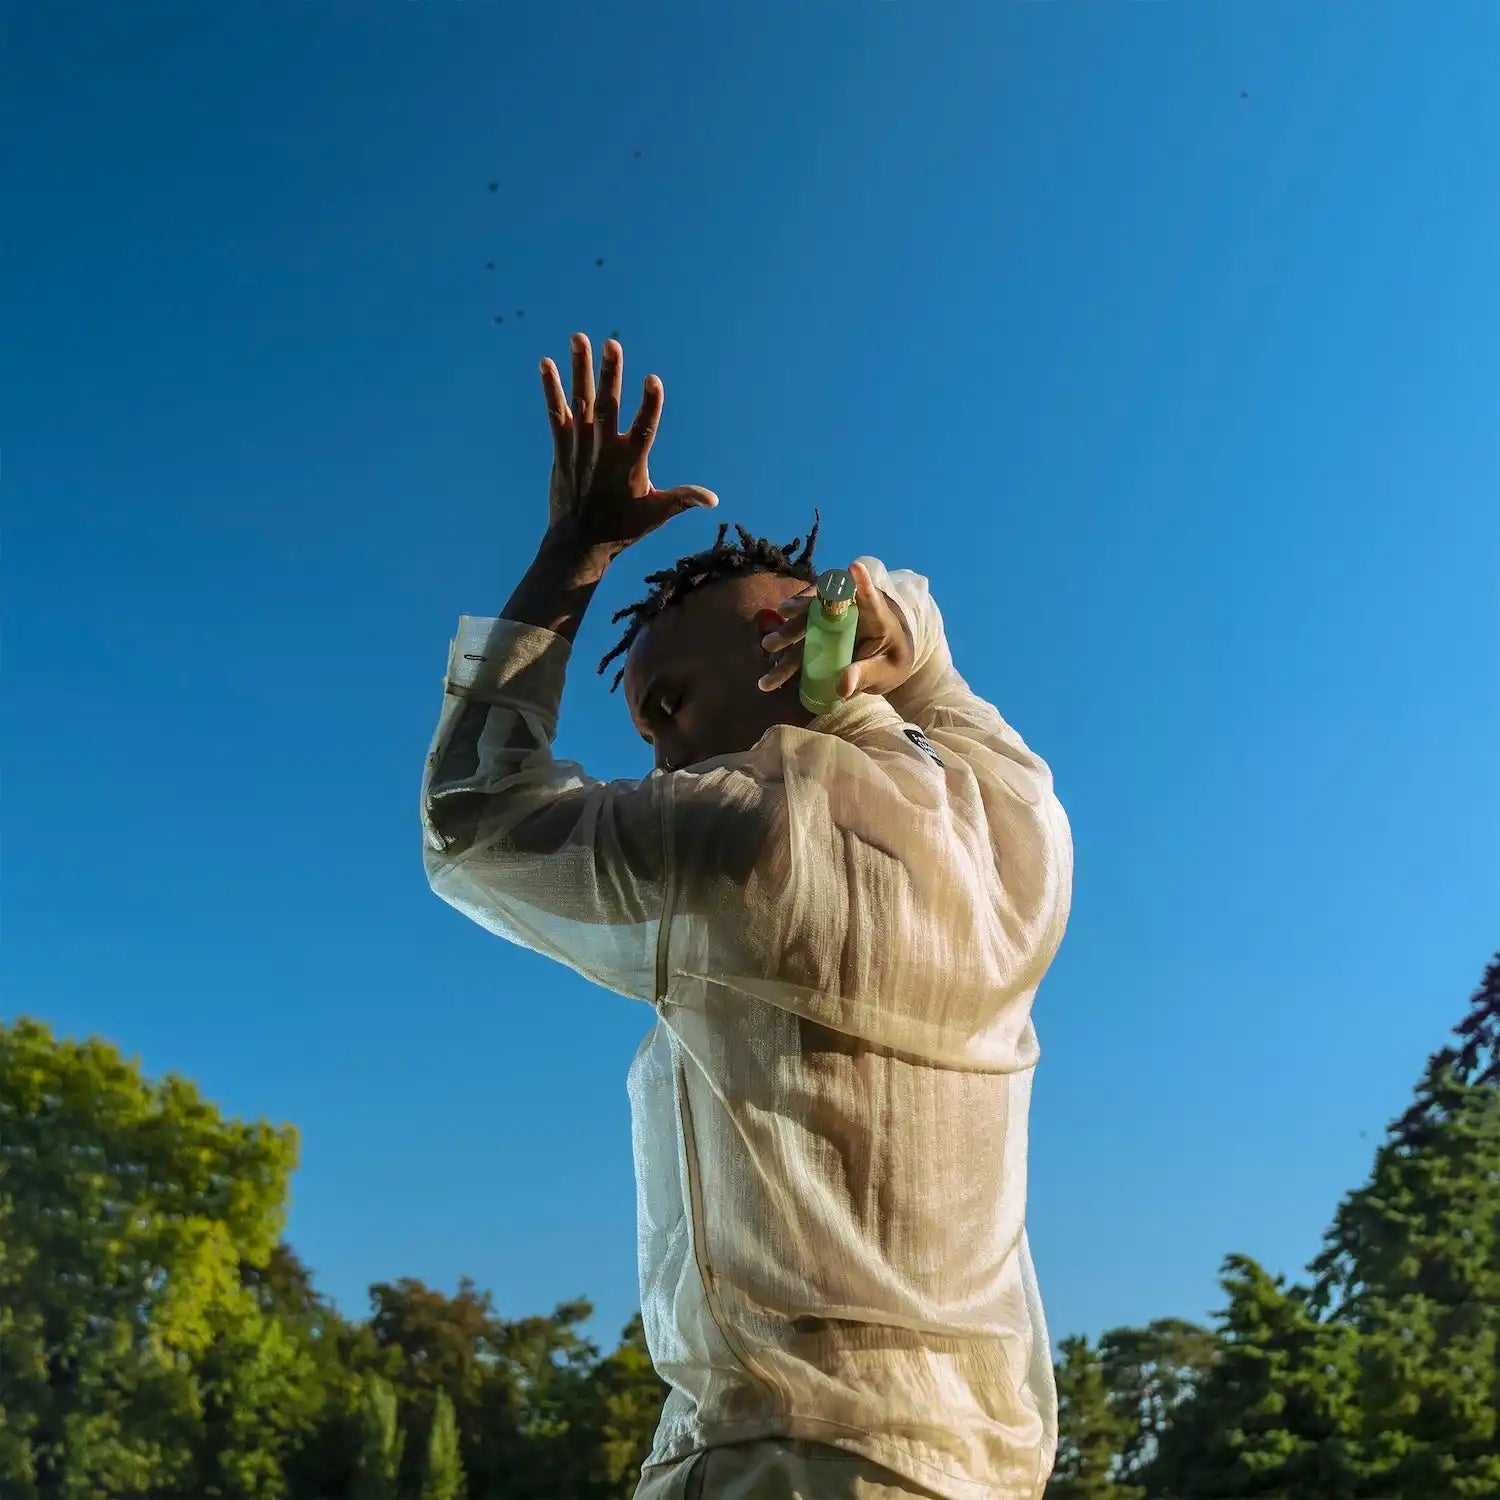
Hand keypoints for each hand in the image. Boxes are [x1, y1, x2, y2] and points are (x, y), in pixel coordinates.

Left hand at [540, 333, 716, 556]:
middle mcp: (604, 450)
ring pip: (581, 402)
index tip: (653, 380)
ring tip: (579, 337)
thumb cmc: (622, 528)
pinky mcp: (562, 449)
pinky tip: (546, 364)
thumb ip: (683, 499)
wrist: (578, 544)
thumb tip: (713, 499)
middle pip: (609, 406)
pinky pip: (555, 414)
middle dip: (610, 374)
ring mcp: (581, 447)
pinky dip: (551, 389)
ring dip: (580, 369)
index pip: (644, 427)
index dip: (649, 404)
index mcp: (631, 462)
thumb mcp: (656, 514)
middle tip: (612, 344)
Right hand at [757, 561, 915, 700]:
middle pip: (824, 602)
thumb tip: (842, 688)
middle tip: (784, 611)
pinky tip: (769, 679)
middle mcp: (848, 613)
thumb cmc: (892, 662)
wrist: (884, 665)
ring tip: (768, 645)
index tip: (855, 568)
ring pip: (805, 624)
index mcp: (875, 616)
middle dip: (801, 606)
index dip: (862, 582)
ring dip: (785, 633)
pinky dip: (784, 662)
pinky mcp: (819, 640)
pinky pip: (799, 648)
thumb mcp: (884, 672)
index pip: (870, 597)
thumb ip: (864, 676)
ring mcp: (830, 625)